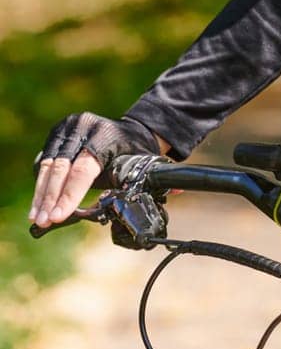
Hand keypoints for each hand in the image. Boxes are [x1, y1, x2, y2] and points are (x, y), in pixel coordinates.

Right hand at [30, 113, 163, 228]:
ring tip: (36, 219)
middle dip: (50, 198)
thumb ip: (142, 180)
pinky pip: (44, 161)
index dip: (70, 195)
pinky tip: (38, 205)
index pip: (83, 169)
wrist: (129, 128)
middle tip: (44, 222)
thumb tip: (176, 193)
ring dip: (41, 195)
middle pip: (61, 168)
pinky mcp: (57, 133)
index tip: (58, 217)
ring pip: (48, 165)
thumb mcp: (141, 162)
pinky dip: (40, 184)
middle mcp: (83, 126)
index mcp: (105, 135)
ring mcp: (67, 127)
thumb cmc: (135, 150)